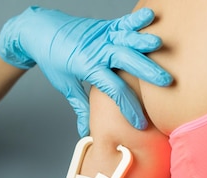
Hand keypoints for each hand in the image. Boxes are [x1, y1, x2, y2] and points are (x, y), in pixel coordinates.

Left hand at [0, 6, 172, 135]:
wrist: (40, 31)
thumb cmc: (54, 59)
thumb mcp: (66, 85)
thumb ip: (80, 107)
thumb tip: (85, 132)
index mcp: (88, 68)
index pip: (113, 90)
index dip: (128, 108)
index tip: (140, 123)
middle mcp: (97, 50)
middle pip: (125, 60)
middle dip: (146, 71)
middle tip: (166, 82)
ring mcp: (102, 36)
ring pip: (125, 38)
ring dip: (142, 42)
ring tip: (159, 45)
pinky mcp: (105, 26)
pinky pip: (122, 22)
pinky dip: (135, 20)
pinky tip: (150, 16)